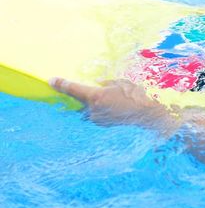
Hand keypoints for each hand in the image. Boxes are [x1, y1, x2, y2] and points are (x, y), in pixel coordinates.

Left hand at [49, 77, 173, 128]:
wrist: (149, 116)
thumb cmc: (137, 96)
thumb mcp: (123, 83)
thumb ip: (107, 83)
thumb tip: (99, 84)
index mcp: (95, 97)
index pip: (73, 89)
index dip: (61, 84)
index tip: (51, 81)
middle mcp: (93, 111)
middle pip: (81, 102)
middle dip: (86, 98)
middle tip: (102, 94)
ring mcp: (98, 120)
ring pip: (90, 111)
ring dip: (97, 106)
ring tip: (116, 102)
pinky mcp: (104, 126)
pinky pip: (98, 116)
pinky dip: (104, 112)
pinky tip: (118, 109)